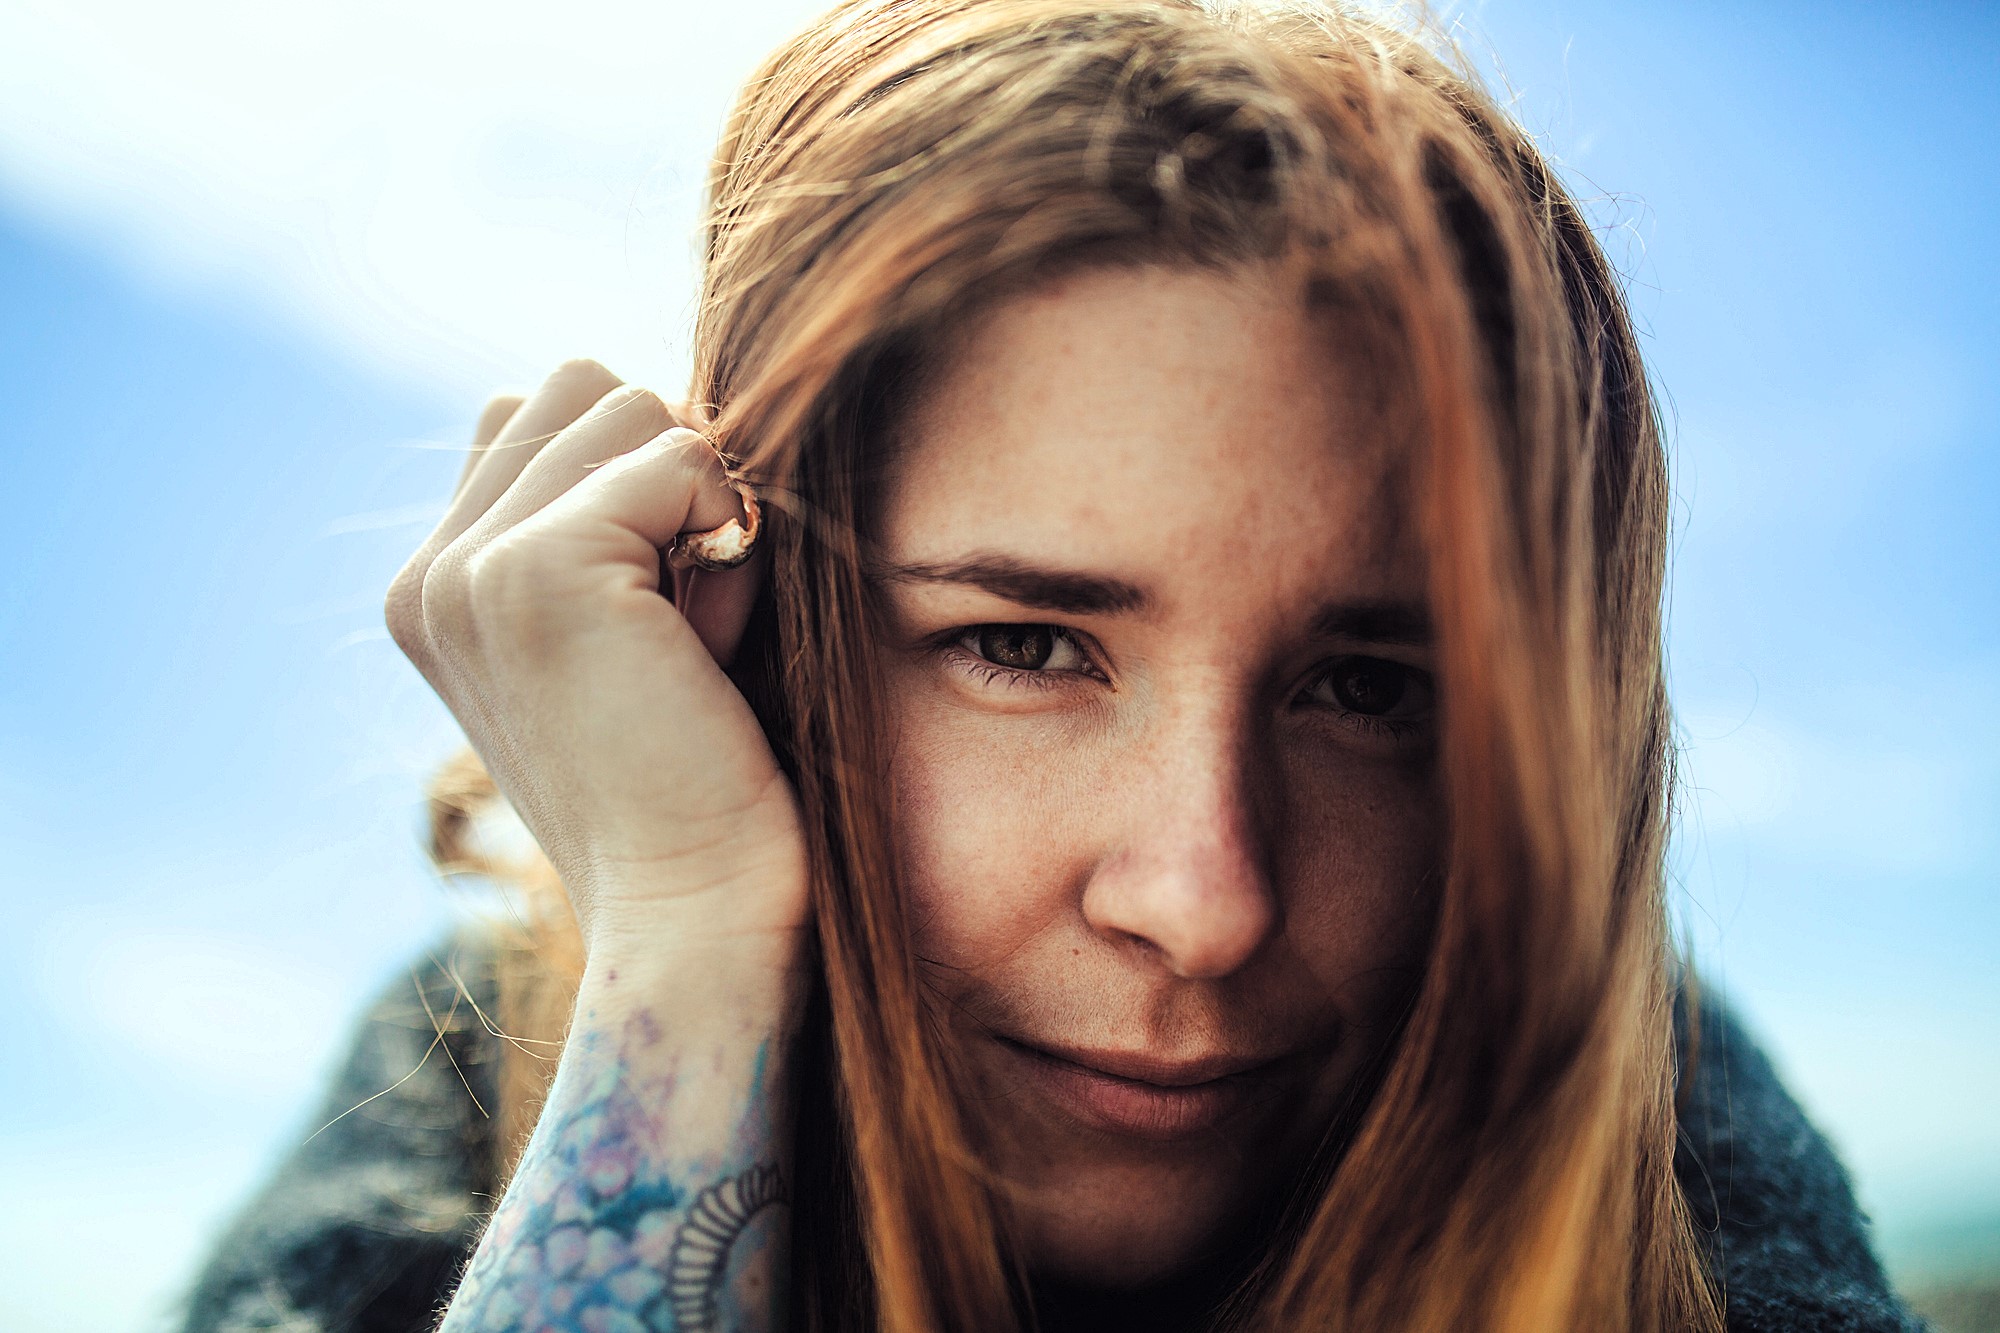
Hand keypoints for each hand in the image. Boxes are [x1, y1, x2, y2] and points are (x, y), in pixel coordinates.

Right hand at [386, 360, 807, 956]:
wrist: (696, 911)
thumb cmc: (700, 781)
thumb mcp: (636, 635)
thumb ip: (618, 524)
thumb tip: (677, 403)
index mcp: (436, 590)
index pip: (539, 418)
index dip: (638, 477)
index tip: (669, 607)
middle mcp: (431, 573)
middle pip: (580, 387)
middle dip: (667, 473)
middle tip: (693, 610)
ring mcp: (471, 567)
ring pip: (628, 404)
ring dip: (698, 499)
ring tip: (702, 625)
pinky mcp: (536, 569)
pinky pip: (677, 454)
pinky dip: (726, 520)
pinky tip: (717, 624)